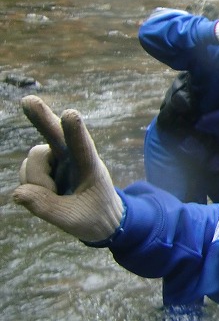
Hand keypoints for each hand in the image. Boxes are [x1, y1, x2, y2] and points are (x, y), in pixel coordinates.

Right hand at [13, 96, 123, 243]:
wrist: (99, 218)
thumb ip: (47, 208)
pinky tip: (46, 192)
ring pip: (34, 159)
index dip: (76, 131)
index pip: (83, 148)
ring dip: (35, 179)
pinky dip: (30, 184)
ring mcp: (58, 158)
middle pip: (56, 133)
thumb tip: (17, 193)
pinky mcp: (45, 165)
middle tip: (27, 101)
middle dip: (41, 117)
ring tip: (53, 195)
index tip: (70, 114)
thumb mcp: (73, 219)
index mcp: (91, 168)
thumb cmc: (93, 216)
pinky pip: (27, 170)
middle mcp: (74, 157)